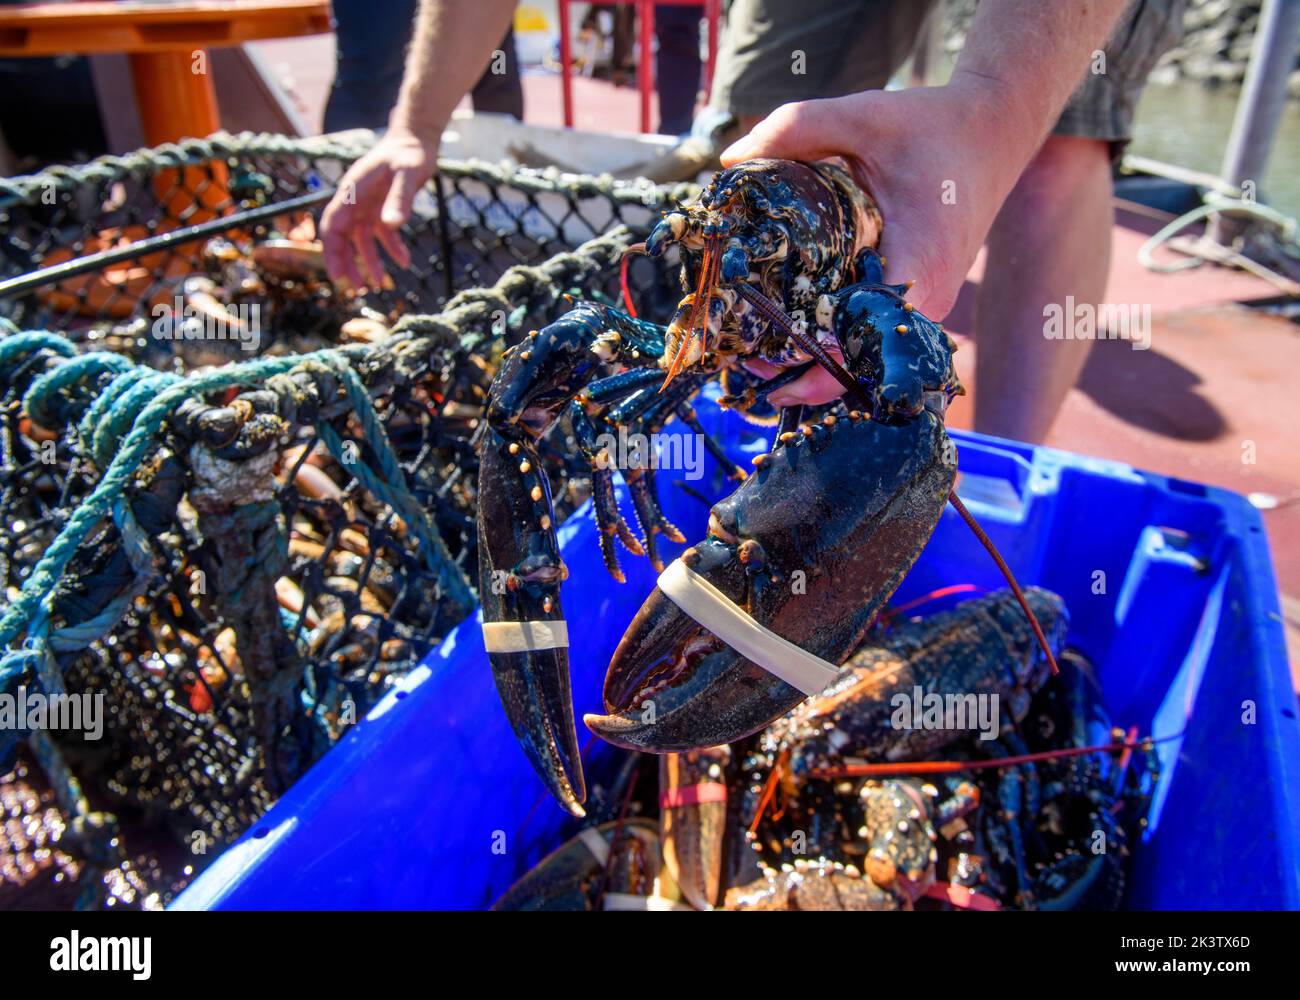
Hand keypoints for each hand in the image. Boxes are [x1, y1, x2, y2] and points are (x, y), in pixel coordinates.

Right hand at [319, 129, 438, 290]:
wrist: (417, 140)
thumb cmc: (410, 152)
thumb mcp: (408, 173)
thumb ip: (399, 198)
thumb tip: (392, 224)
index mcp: (352, 191)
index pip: (332, 226)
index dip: (332, 251)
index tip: (338, 276)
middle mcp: (355, 200)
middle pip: (342, 237)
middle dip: (347, 262)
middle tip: (357, 287)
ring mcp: (368, 205)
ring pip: (361, 239)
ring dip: (369, 261)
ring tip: (379, 283)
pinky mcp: (382, 208)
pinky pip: (382, 233)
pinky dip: (391, 247)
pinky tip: (405, 261)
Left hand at [720, 78, 1032, 406]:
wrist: (995, 131)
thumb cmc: (933, 126)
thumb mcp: (864, 116)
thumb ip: (797, 127)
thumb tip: (731, 158)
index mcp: (920, 260)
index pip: (866, 334)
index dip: (816, 361)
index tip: (765, 364)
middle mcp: (929, 297)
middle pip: (864, 362)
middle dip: (805, 375)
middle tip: (744, 368)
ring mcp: (928, 305)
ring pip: (870, 359)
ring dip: (818, 367)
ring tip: (758, 365)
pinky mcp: (920, 301)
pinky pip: (876, 339)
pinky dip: (837, 347)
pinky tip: (792, 343)